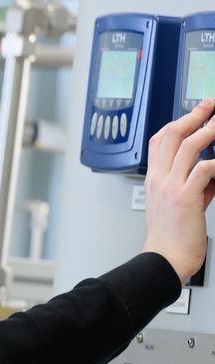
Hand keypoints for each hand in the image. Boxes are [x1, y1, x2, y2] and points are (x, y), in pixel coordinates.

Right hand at [142, 98, 214, 282]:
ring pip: (188, 146)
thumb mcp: (178, 204)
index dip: (178, 121)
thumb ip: (194, 184)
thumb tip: (211, 170)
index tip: (196, 112)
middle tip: (210, 106)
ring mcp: (170, 186)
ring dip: (209, 130)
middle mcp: (159, 178)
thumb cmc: (170, 237)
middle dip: (194, 116)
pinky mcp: (185, 197)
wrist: (165, 258)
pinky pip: (204, 169)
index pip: (159, 140)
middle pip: (171, 135)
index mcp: (154, 179)